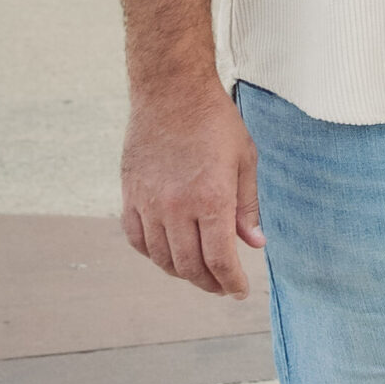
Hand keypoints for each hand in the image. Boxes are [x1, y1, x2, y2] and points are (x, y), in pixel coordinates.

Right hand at [121, 79, 264, 296]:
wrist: (170, 92)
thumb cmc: (215, 122)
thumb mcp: (245, 160)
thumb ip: (248, 206)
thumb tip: (254, 244)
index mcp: (211, 199)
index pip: (220, 259)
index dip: (231, 282)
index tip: (239, 291)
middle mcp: (177, 206)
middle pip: (190, 266)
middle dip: (209, 283)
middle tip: (223, 286)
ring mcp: (148, 202)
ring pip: (161, 257)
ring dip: (182, 273)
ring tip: (199, 273)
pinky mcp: (130, 195)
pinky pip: (137, 238)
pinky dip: (153, 254)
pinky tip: (168, 254)